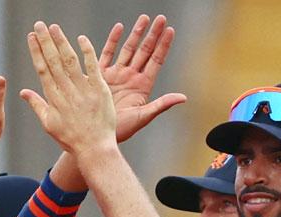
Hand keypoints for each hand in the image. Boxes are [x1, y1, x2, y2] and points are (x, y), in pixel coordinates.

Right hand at [20, 22, 116, 158]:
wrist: (94, 148)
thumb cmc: (71, 139)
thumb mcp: (49, 124)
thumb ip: (37, 105)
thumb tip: (23, 93)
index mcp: (53, 98)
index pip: (42, 69)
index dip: (36, 51)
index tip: (31, 37)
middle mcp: (66, 91)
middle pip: (53, 61)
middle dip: (45, 41)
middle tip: (39, 25)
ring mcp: (83, 89)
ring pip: (70, 60)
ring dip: (61, 42)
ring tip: (54, 27)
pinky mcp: (99, 89)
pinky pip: (92, 66)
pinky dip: (87, 52)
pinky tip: (81, 38)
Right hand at [98, 15, 185, 142]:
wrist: (96, 134)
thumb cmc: (121, 131)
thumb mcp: (143, 117)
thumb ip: (161, 105)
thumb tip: (183, 98)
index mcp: (142, 86)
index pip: (156, 61)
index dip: (163, 45)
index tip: (170, 30)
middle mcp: (131, 78)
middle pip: (145, 51)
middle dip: (153, 34)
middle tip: (161, 18)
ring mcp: (116, 75)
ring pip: (129, 49)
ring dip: (136, 34)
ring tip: (144, 18)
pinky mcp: (100, 75)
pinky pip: (108, 54)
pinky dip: (113, 40)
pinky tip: (119, 27)